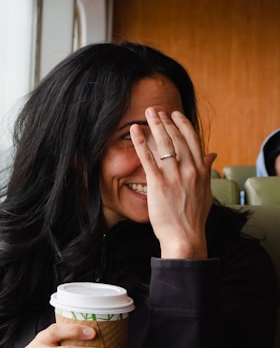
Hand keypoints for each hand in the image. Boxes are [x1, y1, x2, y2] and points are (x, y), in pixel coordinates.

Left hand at [129, 108, 212, 258]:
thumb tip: (212, 154)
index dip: (183, 125)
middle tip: (156, 110)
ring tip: (147, 114)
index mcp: (201, 171)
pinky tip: (135, 130)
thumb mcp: (205, 192)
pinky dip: (141, 142)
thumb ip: (207, 171)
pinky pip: (147, 158)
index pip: (193, 141)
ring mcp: (174, 176)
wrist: (185, 237)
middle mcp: (190, 170)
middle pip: (177, 139)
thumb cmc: (193, 218)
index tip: (175, 115)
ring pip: (164, 144)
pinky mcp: (158, 183)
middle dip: (166, 122)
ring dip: (155, 126)